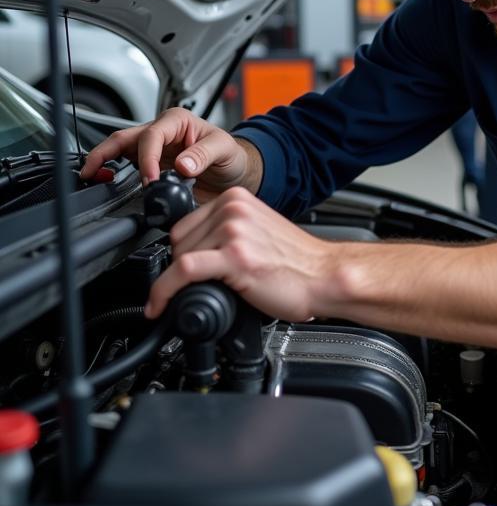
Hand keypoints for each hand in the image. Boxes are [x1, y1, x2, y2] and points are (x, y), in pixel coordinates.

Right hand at [79, 107, 260, 202]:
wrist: (233, 172)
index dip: (147, 158)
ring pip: (119, 149)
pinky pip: (126, 165)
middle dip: (105, 152)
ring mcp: (153, 148)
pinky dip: (112, 171)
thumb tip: (182, 165)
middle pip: (125, 137)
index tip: (151, 179)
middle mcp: (161, 132)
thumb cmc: (231, 155)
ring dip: (102, 160)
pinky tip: (104, 179)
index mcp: (177, 121)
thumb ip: (204, 155)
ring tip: (89, 174)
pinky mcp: (151, 164)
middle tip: (92, 171)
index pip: (152, 136)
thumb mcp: (225, 150)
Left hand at [144, 187, 340, 321]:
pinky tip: (160, 306)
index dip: (181, 253)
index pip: (185, 224)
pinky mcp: (235, 256)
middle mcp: (233, 209)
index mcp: (237, 200)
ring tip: (205, 294)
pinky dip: (164, 291)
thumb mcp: (258, 233)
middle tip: (203, 286)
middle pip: (178, 240)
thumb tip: (197, 253)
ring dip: (179, 283)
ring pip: (178, 256)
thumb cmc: (299, 263)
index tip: (177, 272)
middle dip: (182, 268)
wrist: (326, 277)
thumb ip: (228, 233)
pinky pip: (183, 271)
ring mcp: (234, 231)